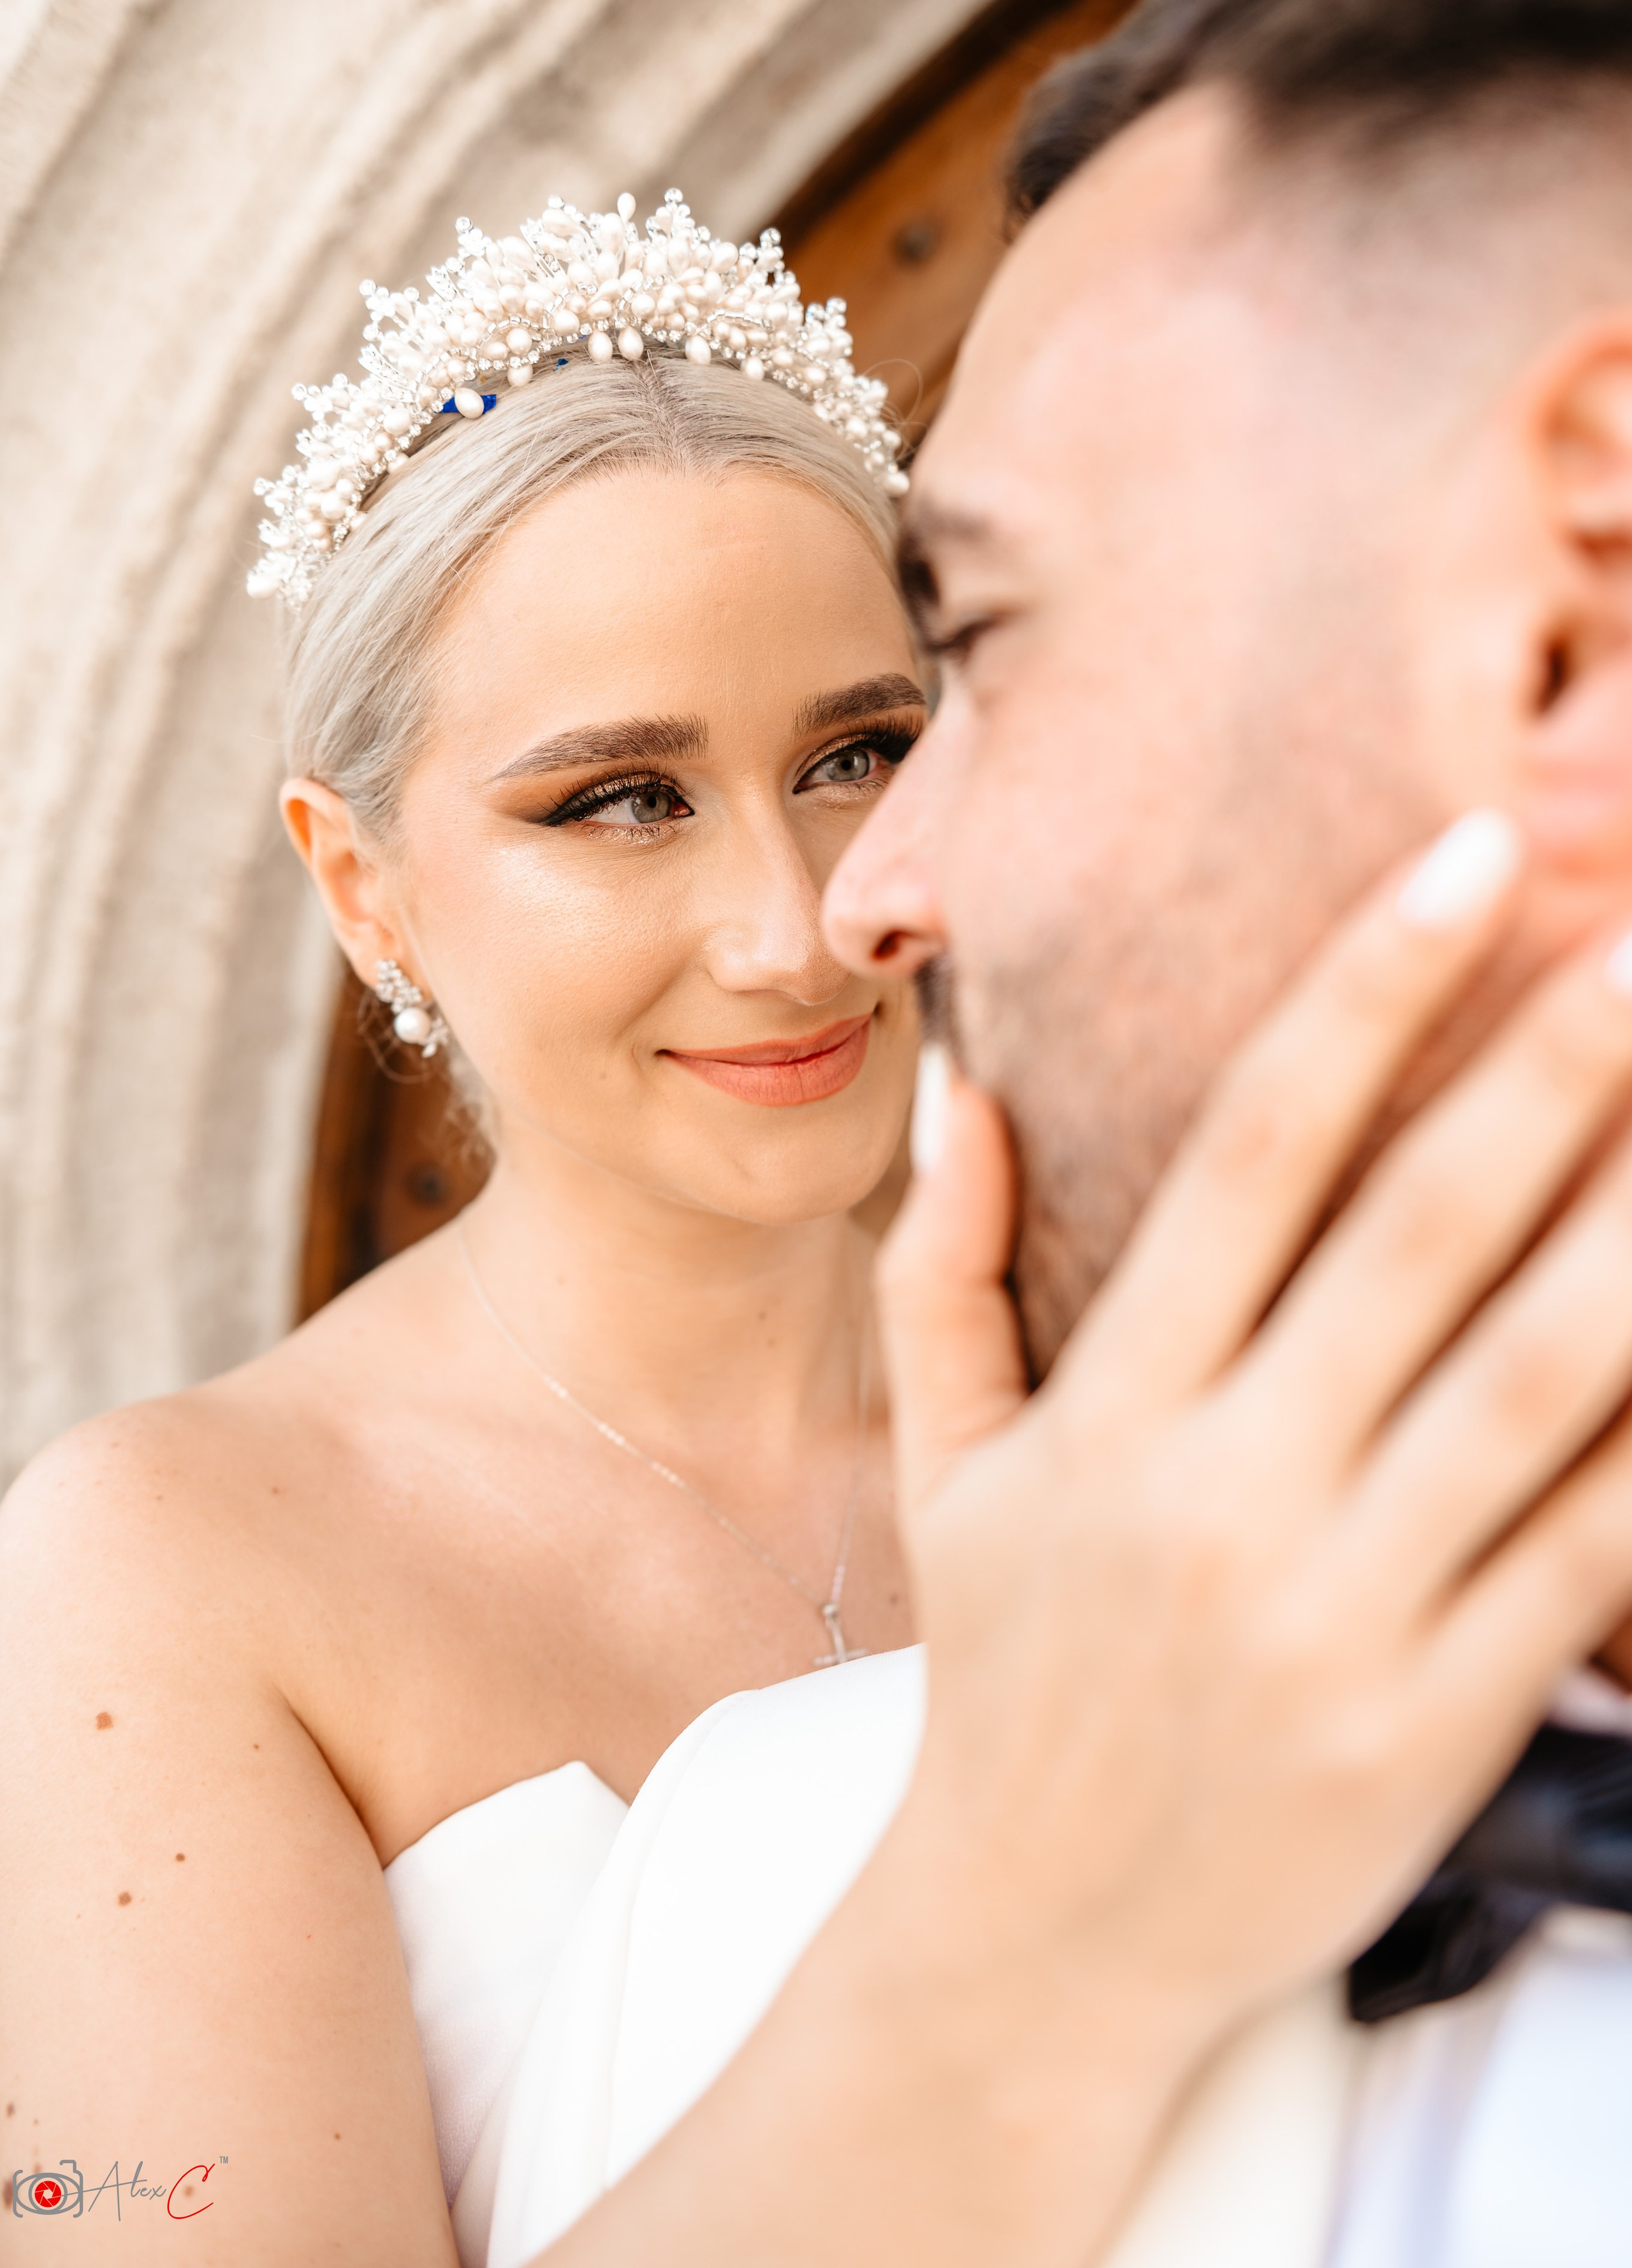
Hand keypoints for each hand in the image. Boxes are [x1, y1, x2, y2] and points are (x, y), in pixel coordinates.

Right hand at [876, 811, 1631, 2053]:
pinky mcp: (1439, 1725)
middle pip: (1422, 1234)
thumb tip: (971, 1078)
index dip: (1371, 988)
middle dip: (1559, 1064)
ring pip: (1536, 1381)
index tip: (1474, 858)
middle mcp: (1228, 1492)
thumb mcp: (941, 1472)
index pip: (1256, 1148)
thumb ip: (941, 1269)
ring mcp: (1341, 1613)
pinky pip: (1589, 1552)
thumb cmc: (1003, 1675)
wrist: (1040, 1944)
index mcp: (1115, 1410)